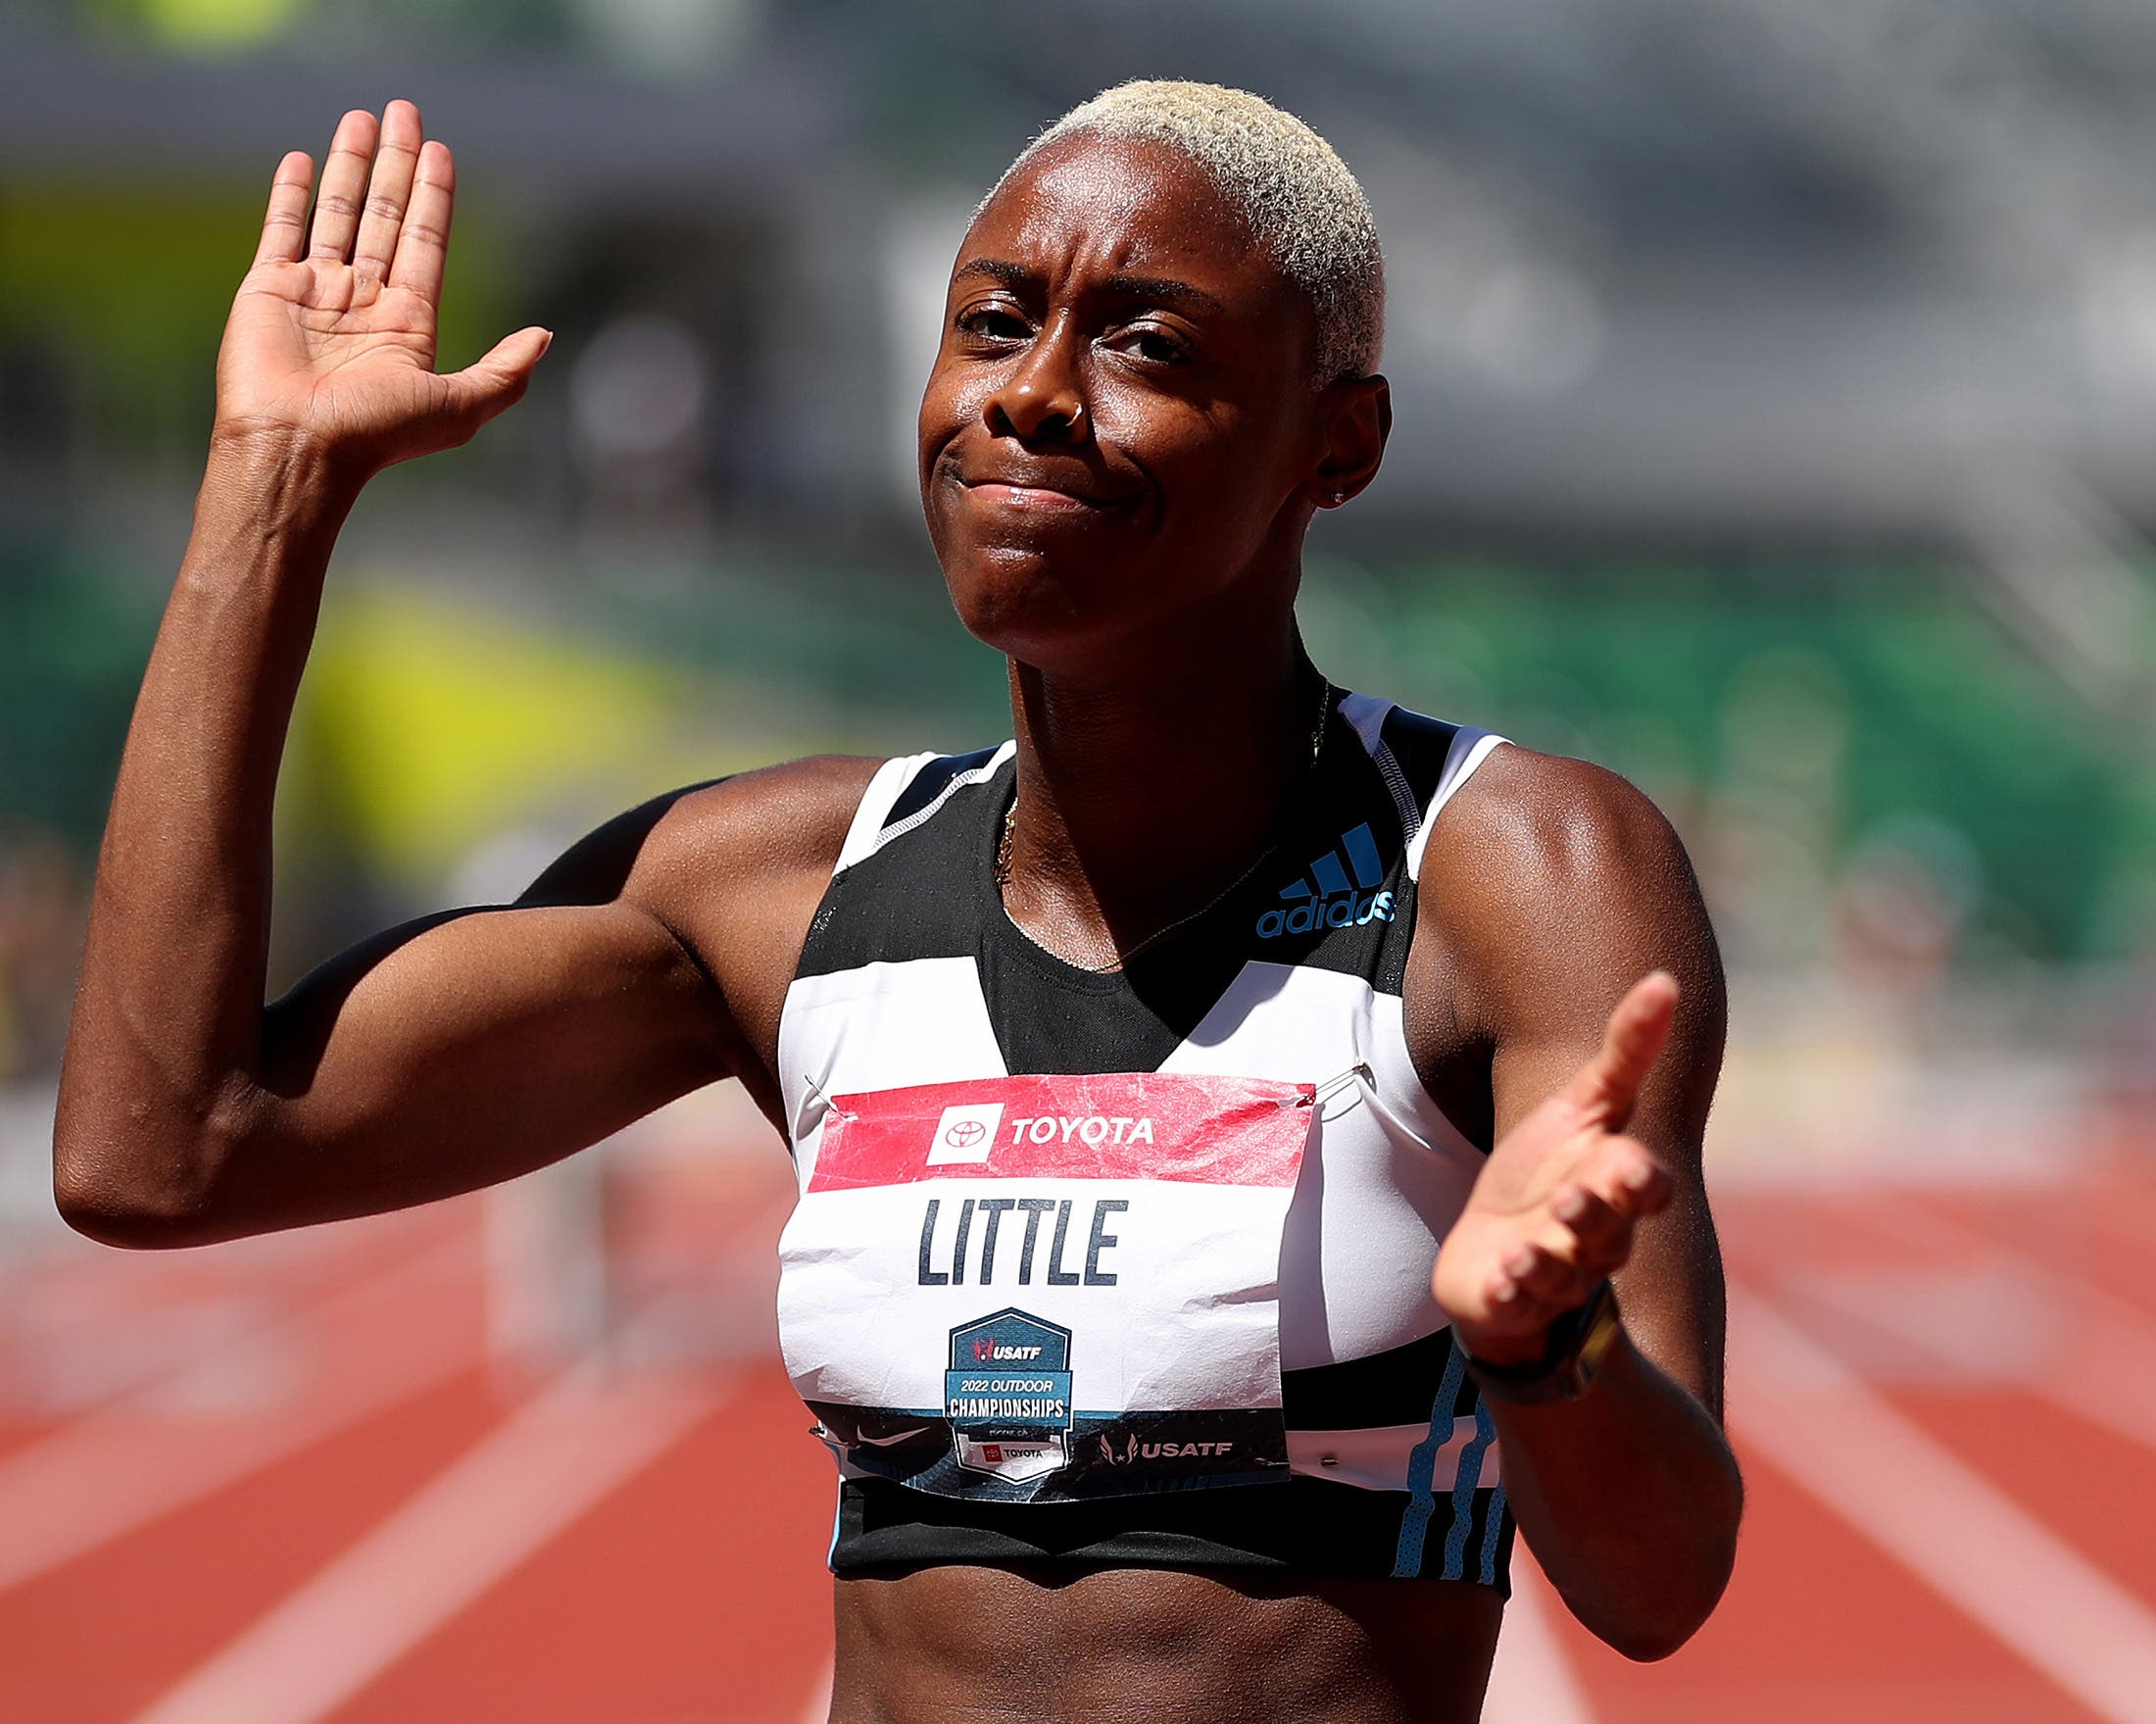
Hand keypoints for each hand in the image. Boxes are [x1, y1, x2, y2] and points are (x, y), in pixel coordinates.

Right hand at [212, 101, 548, 477]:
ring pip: (338, 212)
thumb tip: (546, 335)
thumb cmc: (376, 433)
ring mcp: (316, 292)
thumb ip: (505, 371)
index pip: (426, 242)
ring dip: (350, 165)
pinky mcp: (268, 288)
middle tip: (404, 110)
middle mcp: (365, 302)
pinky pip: (283, 230)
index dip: (434, 195)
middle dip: (396, 163)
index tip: (439, 150)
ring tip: (362, 117)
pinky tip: (301, 159)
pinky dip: (291, 194)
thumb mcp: (459, 407)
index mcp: (409, 323)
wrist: (297, 447)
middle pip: (386, 216)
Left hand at [1433, 972, 1677, 1365]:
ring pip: (1563, 1274)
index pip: (1646, 1189)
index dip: (1638, 1180)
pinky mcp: (1513, 1302)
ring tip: (1523, 1251)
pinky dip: (1511, 1295)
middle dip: (1592, 1219)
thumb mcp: (1584, 1105)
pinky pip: (1517, 1306)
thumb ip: (1627, 1051)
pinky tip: (1500, 1281)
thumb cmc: (1547, 1173)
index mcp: (1616, 1189)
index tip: (1624, 1163)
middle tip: (1570, 1199)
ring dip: (1545, 1261)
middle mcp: (1596, 1239)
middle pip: (1608, 1235)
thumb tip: (1666, 978)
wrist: (1497, 1252)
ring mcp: (1557, 1275)